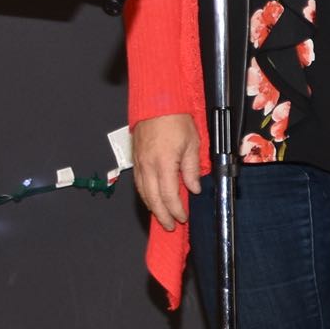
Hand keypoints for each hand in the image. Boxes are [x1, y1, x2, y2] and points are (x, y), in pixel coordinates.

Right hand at [133, 113, 201, 232]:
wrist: (157, 102)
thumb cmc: (176, 119)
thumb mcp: (193, 144)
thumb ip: (192, 169)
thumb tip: (193, 188)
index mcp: (163, 163)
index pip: (168, 195)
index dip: (176, 210)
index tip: (182, 218)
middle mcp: (148, 166)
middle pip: (152, 198)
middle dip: (162, 215)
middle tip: (171, 226)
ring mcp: (139, 163)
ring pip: (142, 192)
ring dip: (152, 207)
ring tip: (162, 217)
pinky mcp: (135, 159)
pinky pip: (138, 182)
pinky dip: (144, 194)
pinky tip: (151, 199)